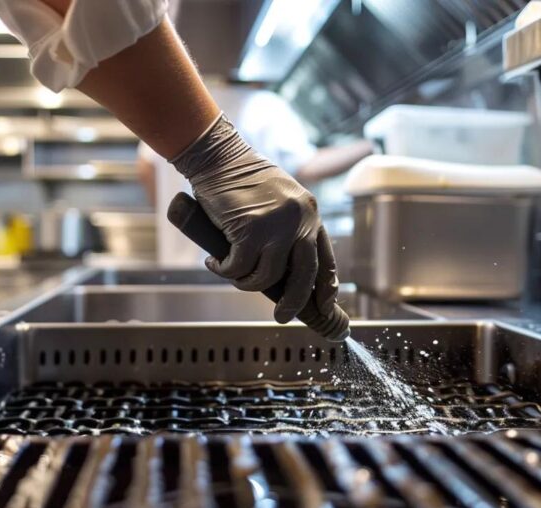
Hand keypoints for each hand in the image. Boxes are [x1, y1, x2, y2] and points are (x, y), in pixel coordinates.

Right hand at [171, 115, 338, 322]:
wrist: (218, 158)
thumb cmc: (242, 182)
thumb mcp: (278, 202)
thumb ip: (287, 229)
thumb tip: (284, 272)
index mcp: (310, 213)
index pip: (326, 258)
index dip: (326, 287)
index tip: (324, 305)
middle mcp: (300, 219)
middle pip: (304, 275)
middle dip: (293, 302)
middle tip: (282, 316)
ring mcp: (276, 225)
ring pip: (267, 276)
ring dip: (245, 282)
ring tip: (230, 272)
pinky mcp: (250, 229)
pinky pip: (239, 267)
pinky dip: (224, 269)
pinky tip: (215, 260)